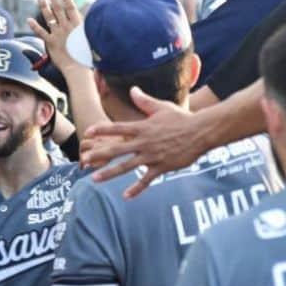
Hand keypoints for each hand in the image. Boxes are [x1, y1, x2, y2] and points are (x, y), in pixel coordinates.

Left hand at [28, 0, 83, 73]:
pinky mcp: (51, 42)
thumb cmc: (86, 55)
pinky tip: (28, 20)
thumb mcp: (87, 37)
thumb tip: (85, 19)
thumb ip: (83, 28)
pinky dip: (34, 26)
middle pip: (58, 8)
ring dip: (44, 6)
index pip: (70, 6)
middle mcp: (66, 27)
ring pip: (49, 17)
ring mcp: (58, 34)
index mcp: (77, 24)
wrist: (78, 68)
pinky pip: (41, 32)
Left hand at [80, 87, 201, 198]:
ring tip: (95, 178)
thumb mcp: (161, 107)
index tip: (88, 133)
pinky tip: (126, 195)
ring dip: (110, 173)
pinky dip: (136, 188)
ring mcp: (152, 156)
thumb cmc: (181, 118)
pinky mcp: (162, 167)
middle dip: (99, 155)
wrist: (201, 132)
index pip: (118, 128)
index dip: (102, 130)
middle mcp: (144, 142)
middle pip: (117, 149)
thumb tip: (132, 90)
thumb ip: (144, 101)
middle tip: (84, 160)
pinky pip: (146, 179)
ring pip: (127, 166)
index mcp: (143, 127)